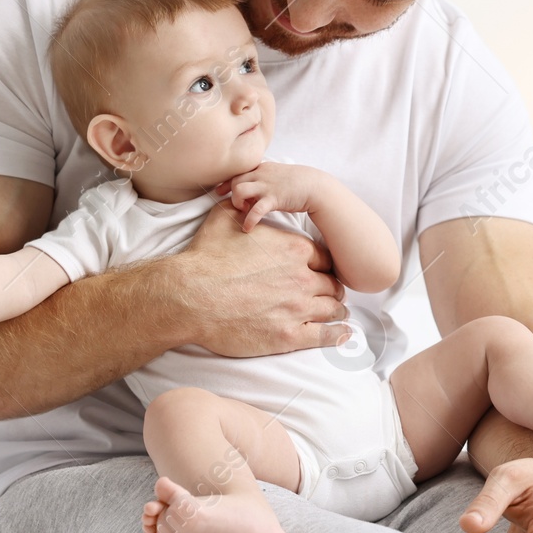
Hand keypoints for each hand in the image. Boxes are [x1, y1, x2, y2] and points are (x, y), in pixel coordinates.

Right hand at [172, 200, 350, 356]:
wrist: (189, 296)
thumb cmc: (205, 258)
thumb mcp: (223, 218)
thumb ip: (241, 207)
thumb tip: (242, 197)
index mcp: (294, 250)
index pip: (324, 258)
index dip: (323, 265)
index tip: (320, 271)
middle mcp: (302, 278)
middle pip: (331, 284)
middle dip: (331, 288)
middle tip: (328, 293)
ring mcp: (298, 308)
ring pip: (332, 308)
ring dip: (335, 310)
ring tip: (337, 313)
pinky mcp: (289, 336)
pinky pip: (325, 335)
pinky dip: (337, 334)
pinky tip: (343, 334)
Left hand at [217, 163, 322, 231]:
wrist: (316, 186)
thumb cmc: (299, 183)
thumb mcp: (279, 175)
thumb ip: (265, 179)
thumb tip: (255, 188)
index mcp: (262, 167)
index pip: (238, 172)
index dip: (226, 182)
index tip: (220, 191)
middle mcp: (261, 174)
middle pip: (235, 180)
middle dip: (231, 193)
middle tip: (238, 205)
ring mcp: (267, 186)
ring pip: (239, 190)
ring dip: (237, 202)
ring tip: (244, 211)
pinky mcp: (274, 198)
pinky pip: (255, 210)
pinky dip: (249, 220)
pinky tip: (247, 228)